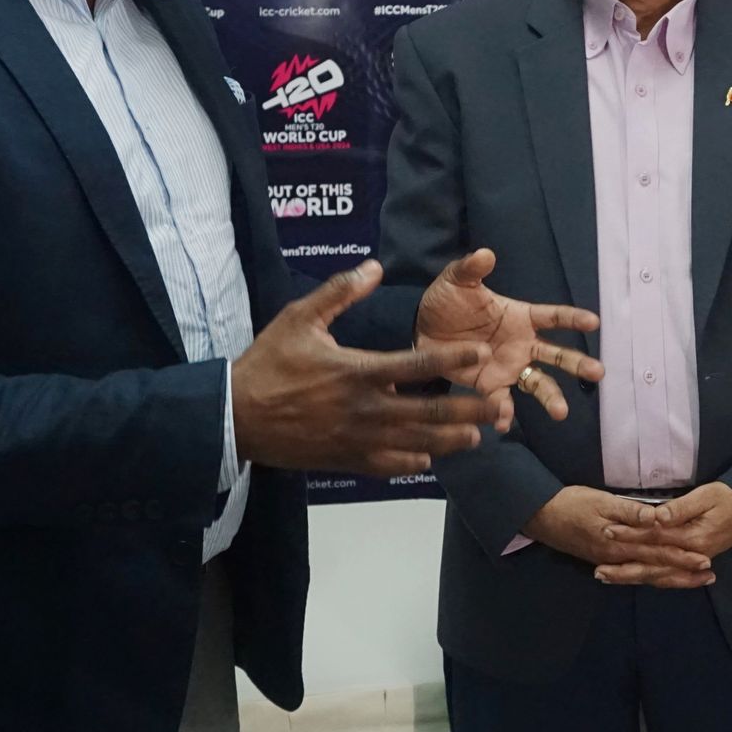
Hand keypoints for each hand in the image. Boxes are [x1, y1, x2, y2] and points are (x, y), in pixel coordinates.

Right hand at [232, 261, 499, 476]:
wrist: (235, 417)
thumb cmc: (268, 363)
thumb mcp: (299, 318)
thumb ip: (339, 293)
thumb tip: (373, 266)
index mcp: (358, 370)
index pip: (417, 363)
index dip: (453, 359)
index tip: (481, 356)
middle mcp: (365, 408)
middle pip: (429, 411)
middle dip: (466, 410)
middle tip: (495, 407)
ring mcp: (357, 438)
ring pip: (416, 443)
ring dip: (449, 441)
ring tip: (476, 438)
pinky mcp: (345, 460)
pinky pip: (388, 465)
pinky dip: (412, 463)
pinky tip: (429, 459)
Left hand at [415, 248, 603, 425]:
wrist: (421, 329)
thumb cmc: (447, 302)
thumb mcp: (457, 281)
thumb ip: (471, 269)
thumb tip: (485, 253)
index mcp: (521, 317)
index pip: (554, 317)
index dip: (574, 318)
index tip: (594, 322)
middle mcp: (523, 344)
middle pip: (557, 354)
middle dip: (578, 364)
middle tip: (598, 373)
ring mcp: (510, 367)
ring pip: (539, 384)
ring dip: (551, 397)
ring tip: (561, 412)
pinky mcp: (491, 385)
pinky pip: (502, 402)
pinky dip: (504, 413)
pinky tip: (503, 422)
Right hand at [523, 486, 714, 585]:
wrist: (542, 516)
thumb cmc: (572, 503)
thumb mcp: (600, 501)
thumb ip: (629, 511)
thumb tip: (656, 518)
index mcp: (620, 542)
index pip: (658, 550)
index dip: (682, 555)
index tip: (704, 560)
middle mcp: (618, 557)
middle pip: (656, 567)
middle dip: (683, 572)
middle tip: (708, 576)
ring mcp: (611, 562)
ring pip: (647, 574)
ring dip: (671, 578)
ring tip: (694, 580)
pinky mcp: (605, 561)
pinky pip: (634, 574)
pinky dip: (651, 577)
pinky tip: (662, 579)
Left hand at [595, 482, 731, 585]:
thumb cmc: (730, 497)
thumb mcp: (706, 496)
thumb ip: (680, 508)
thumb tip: (656, 517)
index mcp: (691, 538)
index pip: (654, 538)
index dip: (629, 534)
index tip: (607, 530)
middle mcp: (690, 555)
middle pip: (652, 566)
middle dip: (624, 568)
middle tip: (598, 571)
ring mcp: (693, 561)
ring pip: (659, 575)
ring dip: (633, 577)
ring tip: (608, 578)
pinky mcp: (694, 561)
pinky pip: (670, 576)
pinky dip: (652, 579)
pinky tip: (636, 580)